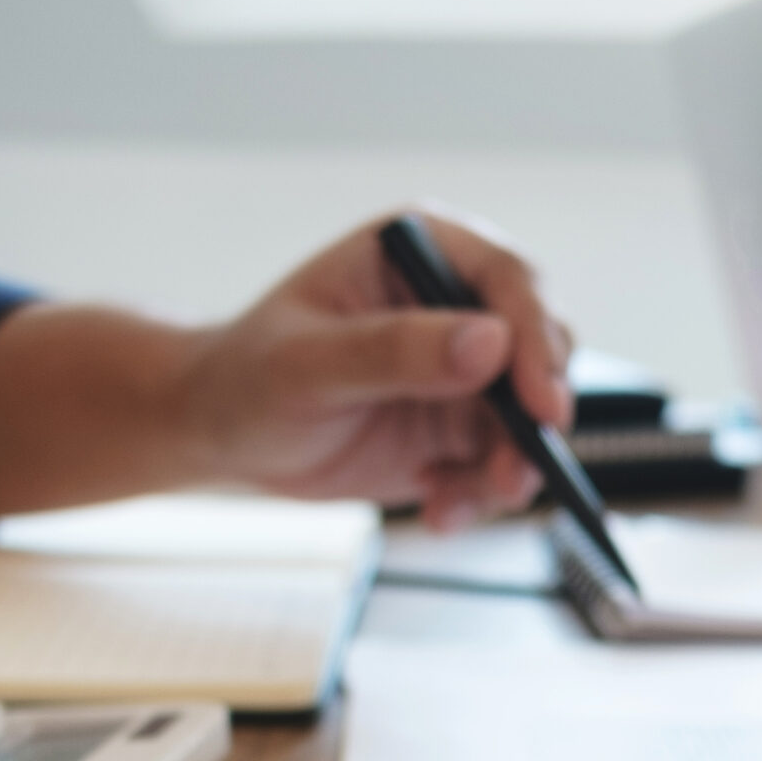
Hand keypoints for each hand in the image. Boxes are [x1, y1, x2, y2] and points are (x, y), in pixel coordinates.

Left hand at [171, 210, 574, 527]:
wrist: (221, 434)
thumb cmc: (247, 376)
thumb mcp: (310, 363)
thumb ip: (396, 350)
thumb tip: (489, 343)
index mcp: (423, 251)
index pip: (509, 282)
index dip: (535, 340)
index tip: (539, 402)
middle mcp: (456, 303)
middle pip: (540, 348)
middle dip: (536, 415)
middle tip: (515, 470)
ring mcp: (464, 369)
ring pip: (529, 416)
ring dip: (509, 466)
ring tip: (458, 501)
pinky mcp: (459, 427)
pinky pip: (498, 463)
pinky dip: (479, 494)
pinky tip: (438, 509)